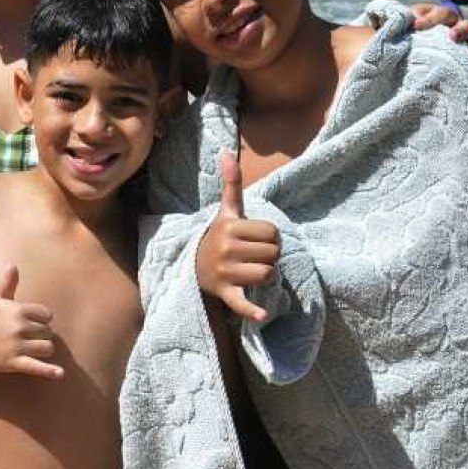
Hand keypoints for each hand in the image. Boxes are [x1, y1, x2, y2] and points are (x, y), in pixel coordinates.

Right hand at [0, 265, 62, 378]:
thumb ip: (8, 284)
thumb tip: (13, 265)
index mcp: (17, 310)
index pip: (46, 315)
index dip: (43, 320)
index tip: (34, 324)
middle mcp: (18, 326)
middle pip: (47, 332)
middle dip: (42, 335)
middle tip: (29, 338)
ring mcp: (16, 345)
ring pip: (47, 348)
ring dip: (44, 350)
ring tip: (36, 351)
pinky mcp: (12, 362)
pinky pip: (36, 367)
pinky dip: (50, 371)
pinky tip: (60, 374)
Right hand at [194, 152, 280, 323]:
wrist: (194, 266)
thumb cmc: (219, 237)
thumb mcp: (226, 211)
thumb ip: (231, 184)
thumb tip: (227, 153)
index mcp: (230, 227)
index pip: (273, 232)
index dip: (270, 237)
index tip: (256, 240)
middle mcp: (227, 249)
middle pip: (273, 253)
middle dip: (269, 256)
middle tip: (254, 256)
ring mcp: (226, 272)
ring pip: (267, 274)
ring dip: (265, 276)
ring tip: (252, 272)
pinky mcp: (226, 293)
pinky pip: (242, 302)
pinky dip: (252, 310)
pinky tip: (262, 315)